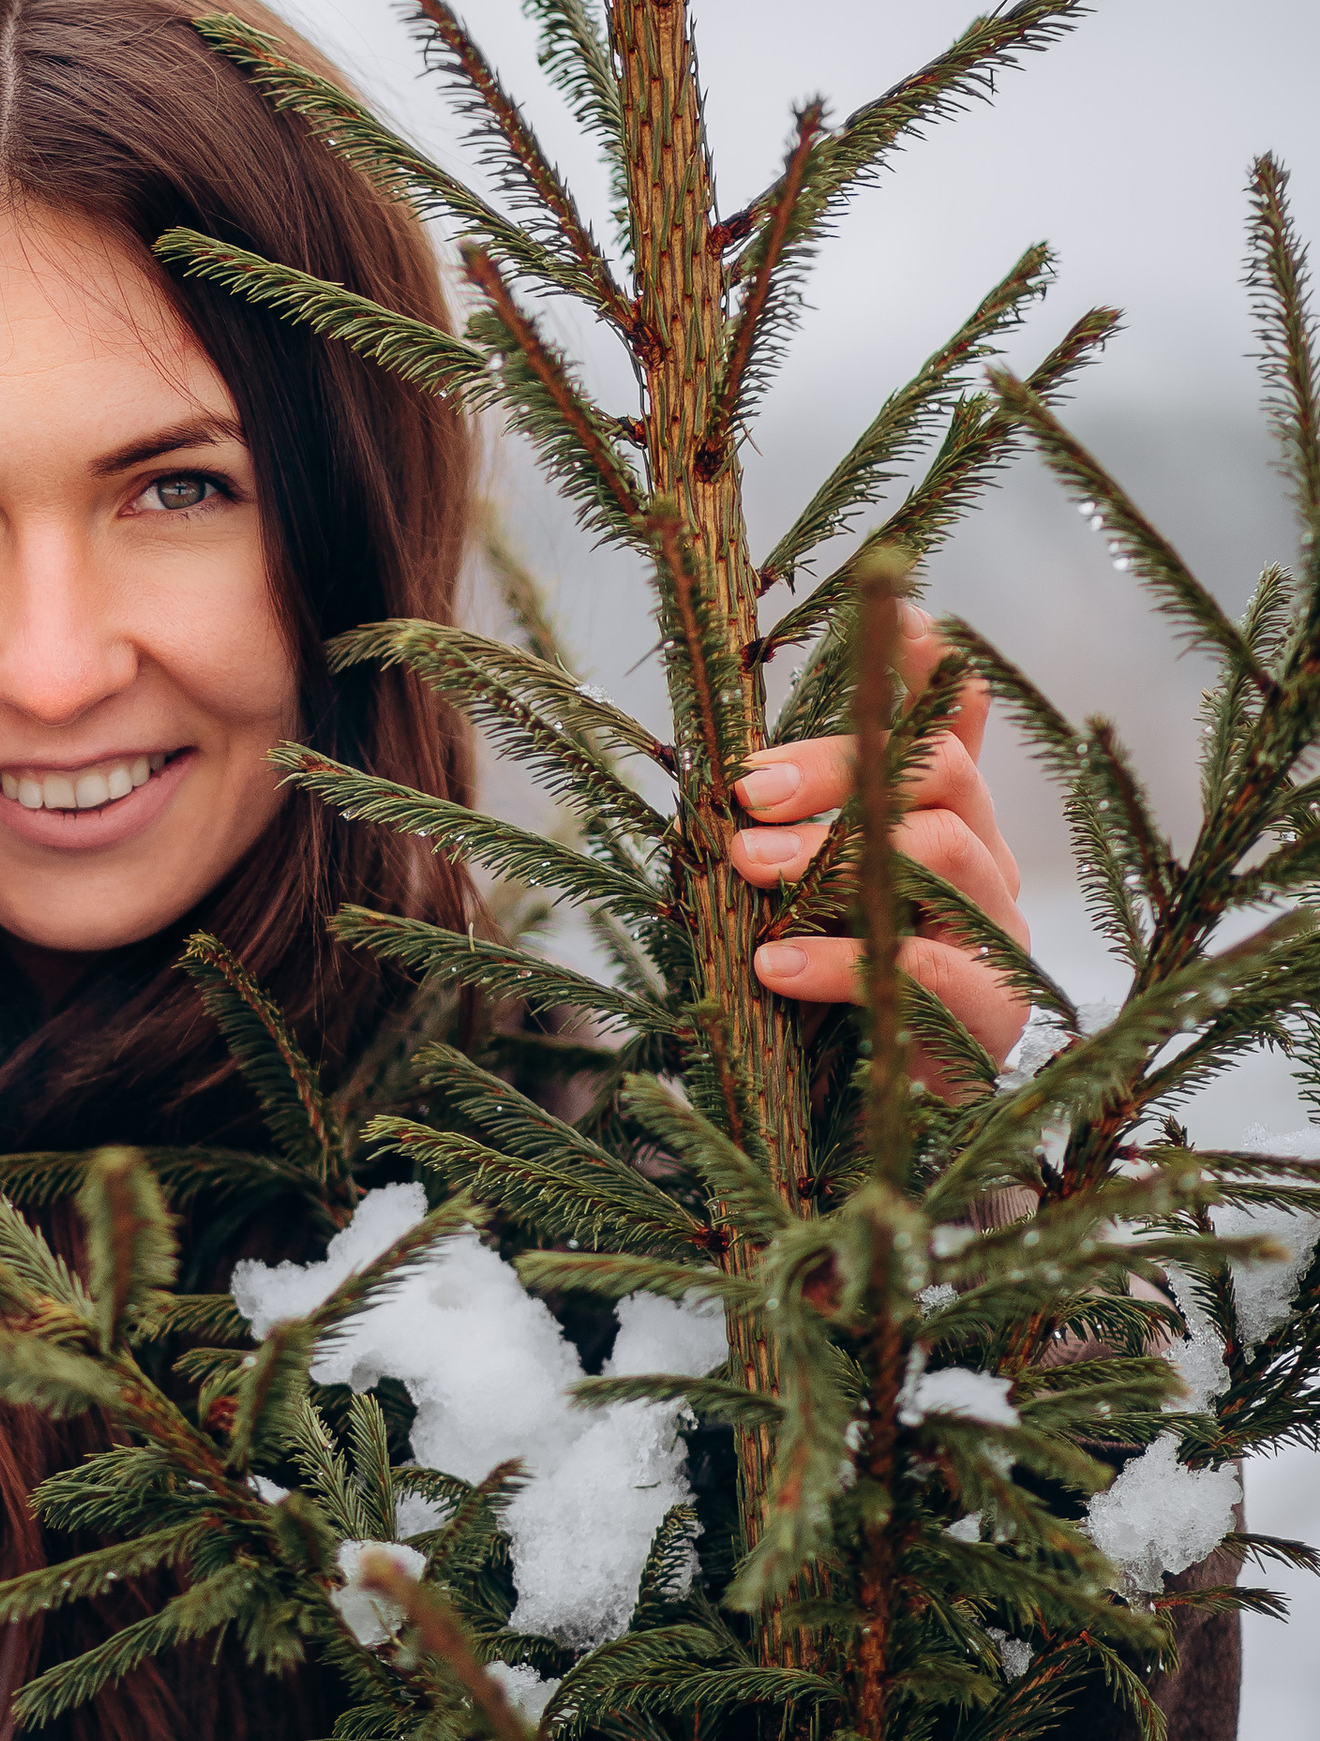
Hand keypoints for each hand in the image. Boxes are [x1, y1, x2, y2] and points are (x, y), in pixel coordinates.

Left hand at [727, 604, 1029, 1078]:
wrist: (872, 1128)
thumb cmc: (829, 985)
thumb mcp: (802, 889)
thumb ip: (791, 819)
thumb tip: (742, 742)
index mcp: (938, 817)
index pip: (949, 722)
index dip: (933, 666)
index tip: (901, 611)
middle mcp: (982, 860)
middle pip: (941, 774)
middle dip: (840, 769)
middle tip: (743, 795)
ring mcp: (997, 935)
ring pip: (948, 857)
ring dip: (833, 858)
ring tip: (746, 871)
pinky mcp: (992, 1018)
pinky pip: (938, 972)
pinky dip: (845, 962)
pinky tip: (775, 965)